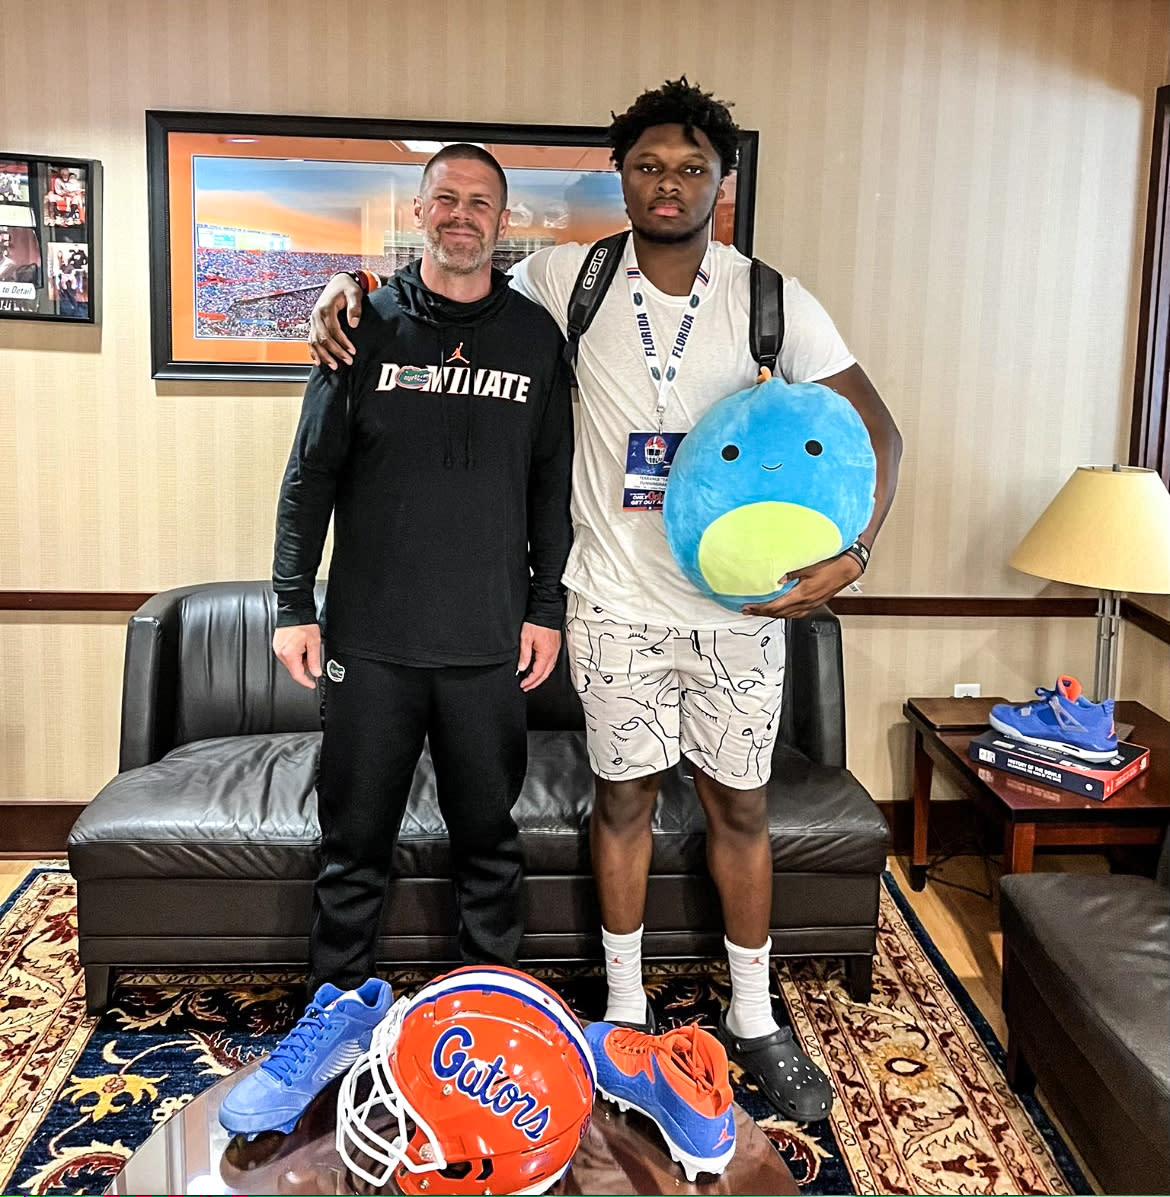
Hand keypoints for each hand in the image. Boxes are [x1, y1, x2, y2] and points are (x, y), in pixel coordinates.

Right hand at [273, 623, 322, 688]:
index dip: (306, 682)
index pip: (297, 675)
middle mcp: (281, 652)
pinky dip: (295, 655)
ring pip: (291, 662)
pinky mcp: (277, 645)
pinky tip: (300, 645)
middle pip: (294, 669)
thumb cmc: (303, 623)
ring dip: (300, 660)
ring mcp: (277, 649)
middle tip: (312, 654)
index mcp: (289, 654)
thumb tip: (316, 672)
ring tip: (306, 646)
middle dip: (305, 666)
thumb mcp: (314, 643)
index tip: (312, 685)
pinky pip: (287, 656)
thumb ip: (315, 660)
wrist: (294, 610)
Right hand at [308, 274, 363, 369]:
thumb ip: (355, 308)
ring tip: (334, 366)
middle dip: (335, 352)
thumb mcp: (354, 293)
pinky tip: (318, 362)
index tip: (352, 351)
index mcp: (325, 308)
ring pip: (315, 341)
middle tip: (348, 361)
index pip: (333, 329)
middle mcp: (316, 315)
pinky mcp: (314, 324)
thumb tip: (353, 324)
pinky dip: (313, 352)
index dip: (343, 342)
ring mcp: (313, 320)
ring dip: (324, 355)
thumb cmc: (347, 288)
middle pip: (323, 338)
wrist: (339, 282)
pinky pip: (310, 340)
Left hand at [516, 623, 561, 691]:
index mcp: (546, 654)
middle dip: (535, 683)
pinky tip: (540, 670)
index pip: (537, 673)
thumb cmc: (537, 622)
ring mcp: (555, 651)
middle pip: (545, 674)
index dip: (530, 681)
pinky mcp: (556, 647)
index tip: (523, 684)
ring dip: (540, 677)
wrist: (547, 611)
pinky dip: (545, 670)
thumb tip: (522, 668)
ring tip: (532, 681)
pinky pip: (552, 663)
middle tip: (527, 687)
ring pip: (549, 670)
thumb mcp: (526, 638)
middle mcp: (553, 654)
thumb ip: (524, 655)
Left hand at [741, 553, 862, 619]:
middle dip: (761, 613)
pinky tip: (778, 610)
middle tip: (747, 611)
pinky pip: (794, 614)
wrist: (847, 569)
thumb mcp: (807, 566)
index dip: (760, 608)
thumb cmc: (831, 566)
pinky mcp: (813, 605)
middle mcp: (805, 603)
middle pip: (778, 613)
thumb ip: (790, 573)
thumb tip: (775, 578)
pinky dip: (782, 613)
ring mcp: (810, 606)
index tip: (749, 607)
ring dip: (771, 614)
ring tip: (759, 611)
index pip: (775, 607)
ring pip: (785, 615)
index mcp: (802, 595)